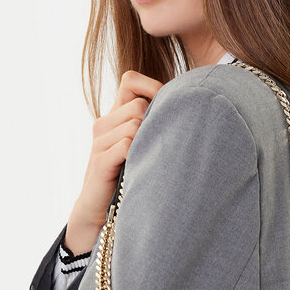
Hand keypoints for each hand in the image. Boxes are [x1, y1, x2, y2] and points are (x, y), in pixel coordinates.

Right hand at [65, 70, 164, 253]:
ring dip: (148, 143)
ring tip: (148, 162)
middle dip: (154, 123)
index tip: (167, 106)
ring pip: (135, 123)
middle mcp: (103, 124)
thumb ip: (153, 126)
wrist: (99, 210)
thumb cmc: (128, 177)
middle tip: (158, 148)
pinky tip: (140, 169)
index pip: (130, 79)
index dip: (151, 86)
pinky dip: (139, 156)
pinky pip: (127, 145)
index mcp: (114, 115)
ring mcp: (99, 141)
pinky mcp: (99, 160)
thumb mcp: (141, 147)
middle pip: (139, 104)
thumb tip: (190, 110)